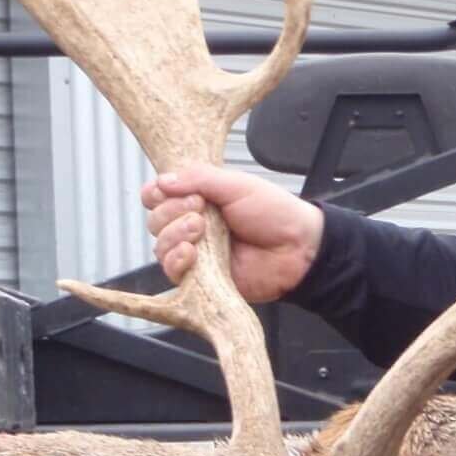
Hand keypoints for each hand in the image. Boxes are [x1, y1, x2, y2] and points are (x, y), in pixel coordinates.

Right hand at [141, 165, 324, 303]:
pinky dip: (176, 260)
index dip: (156, 193)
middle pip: (156, 220)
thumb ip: (198, 178)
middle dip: (171, 212)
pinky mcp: (201, 278)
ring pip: (161, 246)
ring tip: (200, 231)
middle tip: (200, 209)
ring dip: (174, 235)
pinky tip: (192, 253)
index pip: (158, 196)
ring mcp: (196, 252)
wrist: (298, 248)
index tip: (169, 190)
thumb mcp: (237, 185)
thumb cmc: (274, 213)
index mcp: (199, 199)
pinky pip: (173, 272)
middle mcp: (193, 225)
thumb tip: (163, 180)